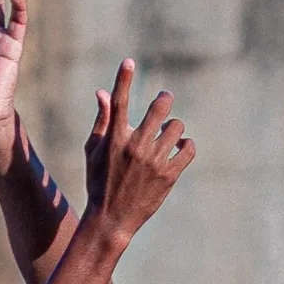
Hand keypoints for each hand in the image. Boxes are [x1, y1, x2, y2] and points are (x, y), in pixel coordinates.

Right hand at [83, 60, 194, 242]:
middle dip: (164, 100)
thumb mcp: (94, 153)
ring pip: (177, 128)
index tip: (128, 62)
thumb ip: (102, 121)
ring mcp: (153, 162)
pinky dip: (186, 147)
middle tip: (164, 101)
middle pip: (160, 106)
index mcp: (114, 141)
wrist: (110, 221)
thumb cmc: (99, 184)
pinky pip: (189, 149)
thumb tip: (102, 92)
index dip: (123, 79)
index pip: (119, 103)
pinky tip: (179, 149)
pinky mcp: (169, 176)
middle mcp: (134, 147)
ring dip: (174, 130)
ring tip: (167, 139)